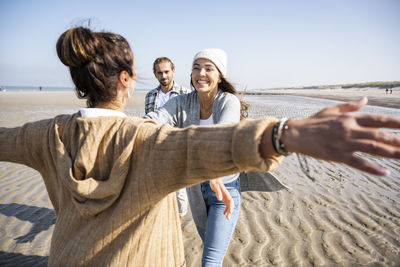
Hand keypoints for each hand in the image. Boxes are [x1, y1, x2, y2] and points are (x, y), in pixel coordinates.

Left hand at [209, 178, 233, 219]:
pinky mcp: (222, 197)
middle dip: (230, 211)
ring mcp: (225, 196)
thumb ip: (218, 192)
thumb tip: (220, 199)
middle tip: (228, 218)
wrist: (214, 178)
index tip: (230, 212)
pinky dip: (225, 209)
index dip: (231, 206)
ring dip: (228, 211)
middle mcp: (226, 195)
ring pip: (228, 205)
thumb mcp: (214, 185)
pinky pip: (226, 204)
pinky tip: (223, 213)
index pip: (230, 200)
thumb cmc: (214, 181)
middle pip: (230, 204)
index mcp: (225, 193)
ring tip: (227, 218)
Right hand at [282, 97, 399, 175]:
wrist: (295, 134)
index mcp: (350, 118)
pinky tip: (385, 172)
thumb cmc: (313, 122)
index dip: (396, 122)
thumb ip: (350, 106)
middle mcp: (350, 130)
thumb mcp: (331, 110)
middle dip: (399, 140)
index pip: (378, 119)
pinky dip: (372, 168)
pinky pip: (357, 163)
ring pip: (373, 148)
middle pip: (380, 135)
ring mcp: (344, 144)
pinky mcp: (337, 156)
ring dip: (392, 153)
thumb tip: (365, 100)